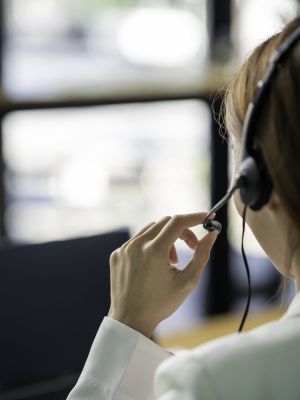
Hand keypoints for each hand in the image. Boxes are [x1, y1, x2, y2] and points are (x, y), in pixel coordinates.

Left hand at [108, 212, 218, 336]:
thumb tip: (212, 234)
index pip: (178, 222)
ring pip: (151, 230)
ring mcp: (124, 249)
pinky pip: (137, 241)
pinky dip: (150, 246)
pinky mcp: (117, 255)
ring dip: (166, 239)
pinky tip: (153, 266)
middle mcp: (136, 245)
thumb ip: (202, 254)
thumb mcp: (187, 281)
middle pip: (165, 223)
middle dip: (182, 231)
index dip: (195, 217)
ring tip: (171, 262)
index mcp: (154, 250)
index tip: (207, 218)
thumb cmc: (161, 304)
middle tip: (191, 247)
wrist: (130, 321)